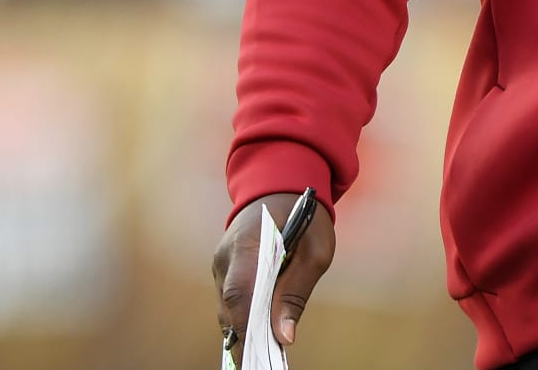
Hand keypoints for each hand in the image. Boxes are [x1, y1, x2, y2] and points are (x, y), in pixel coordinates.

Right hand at [212, 192, 336, 365]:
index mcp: (248, 242)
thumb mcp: (316, 250)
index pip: (239, 291)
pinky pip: (232, 300)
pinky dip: (246, 315)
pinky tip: (264, 330)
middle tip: (268, 360)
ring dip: (248, 325)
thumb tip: (285, 336)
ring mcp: (220, 264)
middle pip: (231, 305)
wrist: (281, 186)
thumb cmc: (305, 215)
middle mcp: (225, 256)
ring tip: (270, 351)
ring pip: (229, 307)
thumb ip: (297, 291)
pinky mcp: (224, 271)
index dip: (248, 324)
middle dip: (249, 333)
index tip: (263, 350)